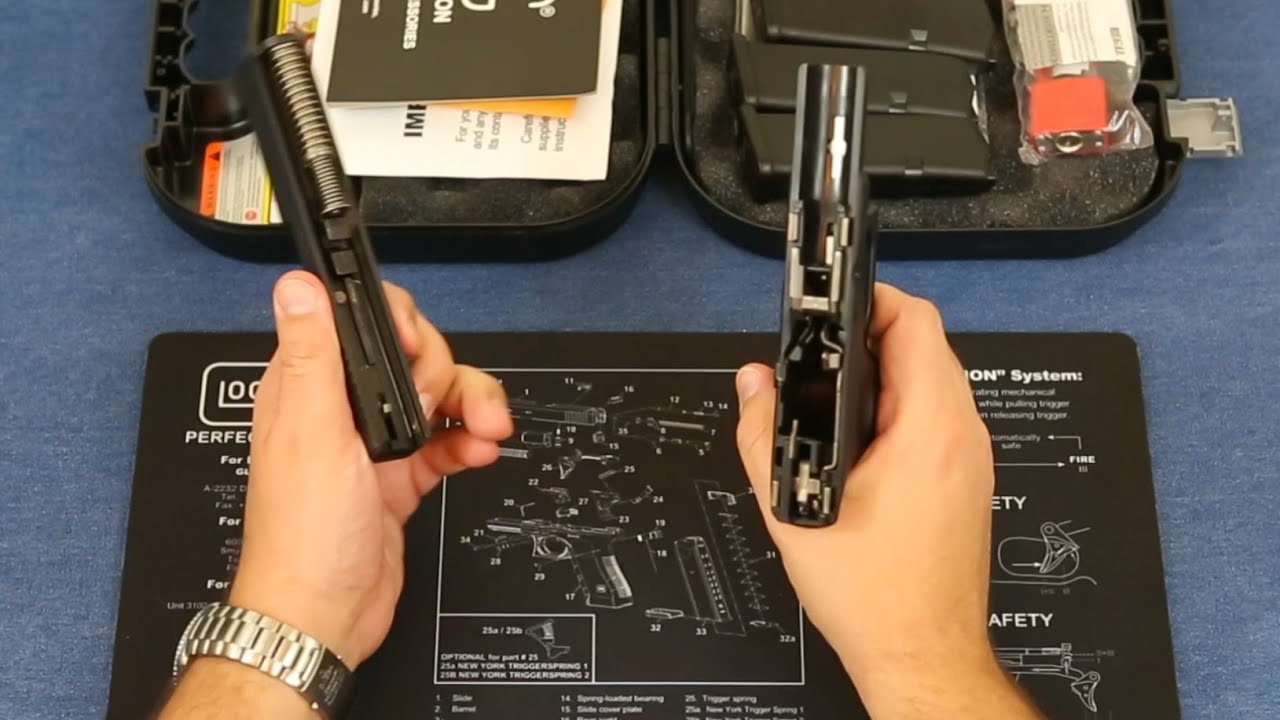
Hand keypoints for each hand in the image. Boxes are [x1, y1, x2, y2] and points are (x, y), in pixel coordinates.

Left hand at [230, 270, 513, 667]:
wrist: (325, 615)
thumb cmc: (302, 534)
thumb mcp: (310, 433)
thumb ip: (312, 355)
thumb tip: (296, 285)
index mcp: (310, 386)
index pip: (360, 323)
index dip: (398, 326)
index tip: (415, 350)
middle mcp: (343, 408)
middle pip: (413, 357)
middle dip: (445, 371)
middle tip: (440, 402)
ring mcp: (375, 442)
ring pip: (438, 397)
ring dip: (471, 405)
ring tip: (487, 428)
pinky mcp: (402, 476)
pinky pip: (448, 442)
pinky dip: (469, 443)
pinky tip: (477, 453)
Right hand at [734, 284, 1039, 717]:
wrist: (921, 654)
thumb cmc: (875, 596)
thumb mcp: (793, 507)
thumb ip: (762, 433)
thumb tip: (753, 383)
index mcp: (931, 431)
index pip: (915, 322)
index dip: (870, 299)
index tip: (832, 303)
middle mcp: (963, 437)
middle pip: (925, 346)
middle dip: (869, 338)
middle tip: (819, 351)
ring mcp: (971, 459)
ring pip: (934, 382)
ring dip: (884, 374)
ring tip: (831, 393)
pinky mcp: (967, 479)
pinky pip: (937, 418)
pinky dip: (900, 409)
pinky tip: (859, 438)